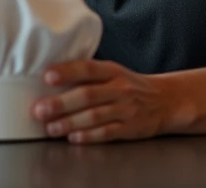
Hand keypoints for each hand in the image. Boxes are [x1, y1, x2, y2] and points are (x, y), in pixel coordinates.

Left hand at [31, 59, 180, 143]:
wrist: (165, 100)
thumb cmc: (131, 85)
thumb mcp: (114, 72)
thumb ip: (89, 75)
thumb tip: (52, 79)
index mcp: (113, 70)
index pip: (88, 68)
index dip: (68, 71)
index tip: (47, 76)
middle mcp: (120, 88)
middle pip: (88, 94)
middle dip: (61, 103)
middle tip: (40, 109)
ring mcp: (126, 108)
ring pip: (95, 116)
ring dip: (70, 122)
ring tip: (51, 128)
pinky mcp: (130, 127)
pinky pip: (107, 132)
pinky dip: (89, 136)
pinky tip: (74, 137)